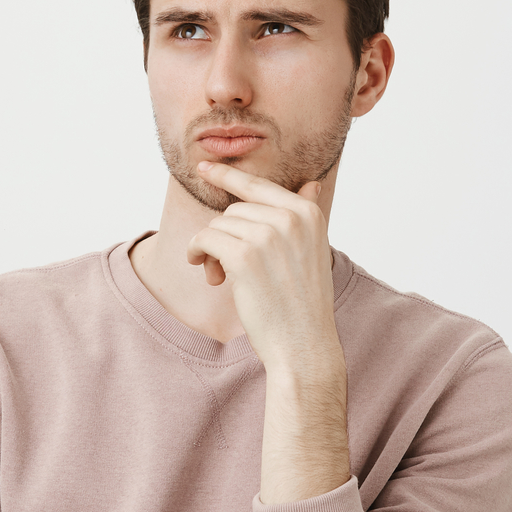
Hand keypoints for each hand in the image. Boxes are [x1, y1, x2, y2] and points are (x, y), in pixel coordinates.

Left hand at [186, 161, 341, 378]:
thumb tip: (311, 183)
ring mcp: (268, 236)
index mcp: (308, 214)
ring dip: (210, 250)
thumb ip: (305, 216)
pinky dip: (198, 252)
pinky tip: (206, 271)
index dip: (228, 175)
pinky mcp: (245, 256)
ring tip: (220, 277)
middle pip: (233, 210)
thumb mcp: (314, 252)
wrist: (303, 344)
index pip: (258, 185)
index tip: (203, 167)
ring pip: (217, 225)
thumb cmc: (303, 304)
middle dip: (222, 235)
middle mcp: (290, 219)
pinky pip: (206, 239)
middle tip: (222, 268)